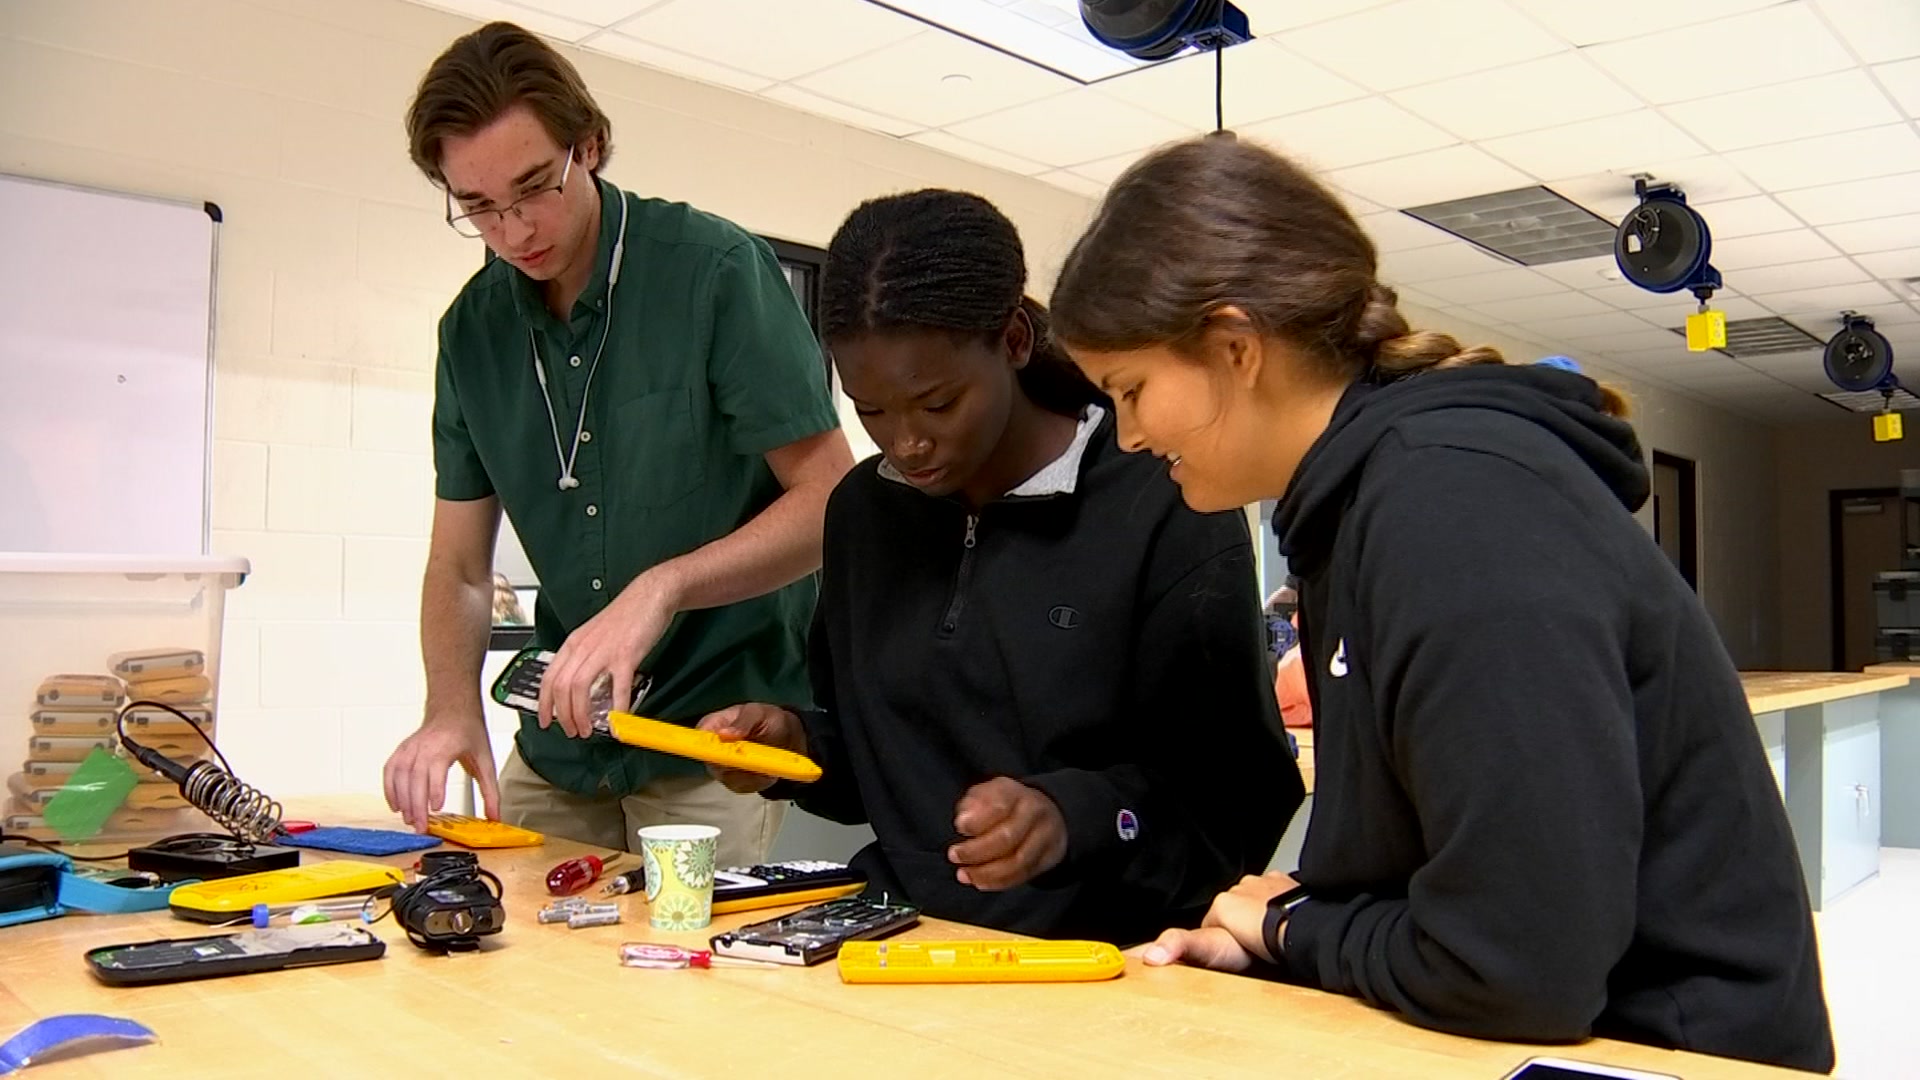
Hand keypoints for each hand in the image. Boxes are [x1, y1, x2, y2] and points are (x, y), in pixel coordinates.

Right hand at [382, 714, 499, 831]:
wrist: (453, 709)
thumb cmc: (468, 731)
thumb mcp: (485, 760)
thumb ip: (490, 791)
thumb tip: (495, 816)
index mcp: (446, 745)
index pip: (436, 769)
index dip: (435, 789)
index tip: (436, 808)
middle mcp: (424, 746)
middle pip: (415, 778)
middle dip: (416, 805)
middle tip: (421, 826)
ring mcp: (410, 748)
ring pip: (400, 776)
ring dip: (402, 800)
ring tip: (409, 819)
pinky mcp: (402, 751)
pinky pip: (390, 771)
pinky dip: (390, 789)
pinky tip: (396, 805)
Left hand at [539, 568, 680, 738]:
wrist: (650, 595)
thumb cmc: (626, 616)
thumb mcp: (595, 635)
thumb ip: (586, 657)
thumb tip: (582, 686)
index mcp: (574, 643)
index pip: (549, 678)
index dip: (544, 704)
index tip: (546, 721)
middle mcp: (584, 647)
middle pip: (562, 687)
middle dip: (563, 715)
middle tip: (572, 731)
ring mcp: (604, 651)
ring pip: (580, 689)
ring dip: (581, 715)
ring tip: (588, 730)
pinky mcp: (627, 655)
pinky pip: (618, 687)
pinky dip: (617, 709)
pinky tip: (619, 722)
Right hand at [696, 704, 807, 792]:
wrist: (784, 737)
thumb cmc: (767, 720)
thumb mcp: (759, 713)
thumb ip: (743, 721)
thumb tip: (723, 734)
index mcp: (713, 725)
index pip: (699, 738)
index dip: (709, 748)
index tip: (730, 752)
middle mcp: (712, 749)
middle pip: (713, 763)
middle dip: (736, 764)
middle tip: (757, 759)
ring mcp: (721, 768)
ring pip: (729, 779)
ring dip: (751, 774)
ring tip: (768, 762)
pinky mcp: (734, 782)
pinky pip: (742, 787)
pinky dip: (758, 781)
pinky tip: (769, 771)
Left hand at [947, 778, 1067, 890]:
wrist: (1044, 812)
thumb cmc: (1005, 805)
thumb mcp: (986, 795)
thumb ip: (971, 805)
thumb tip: (963, 821)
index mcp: (1015, 793)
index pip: (999, 806)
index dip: (977, 820)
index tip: (959, 827)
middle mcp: (1034, 812)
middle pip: (1008, 837)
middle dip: (976, 851)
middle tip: (954, 856)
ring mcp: (1046, 835)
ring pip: (1018, 861)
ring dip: (987, 873)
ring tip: (964, 874)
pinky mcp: (1050, 856)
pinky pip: (1024, 875)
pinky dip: (999, 882)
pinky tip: (980, 882)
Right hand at [1147, 870, 1298, 968]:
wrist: (1299, 930)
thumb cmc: (1260, 941)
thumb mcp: (1211, 948)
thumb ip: (1179, 945)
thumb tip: (1149, 955)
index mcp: (1224, 901)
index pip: (1215, 917)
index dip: (1220, 936)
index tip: (1231, 951)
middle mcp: (1243, 886)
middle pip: (1237, 906)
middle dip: (1242, 922)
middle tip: (1253, 946)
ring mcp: (1267, 883)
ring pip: (1259, 897)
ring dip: (1263, 912)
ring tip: (1272, 935)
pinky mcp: (1289, 885)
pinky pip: (1282, 892)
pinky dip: (1284, 904)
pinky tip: (1287, 921)